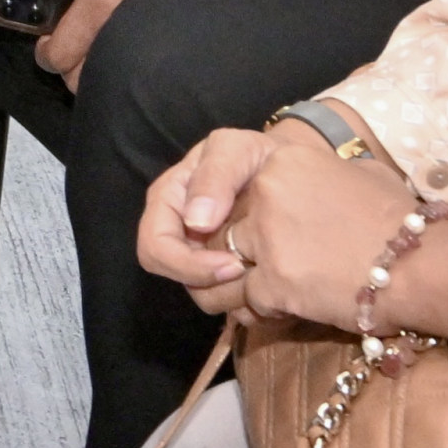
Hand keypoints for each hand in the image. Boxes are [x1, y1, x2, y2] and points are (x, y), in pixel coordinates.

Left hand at [19, 0, 279, 85]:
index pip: (65, 50)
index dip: (47, 55)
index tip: (43, 46)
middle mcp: (130, 24)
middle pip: (88, 75)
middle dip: (70, 69)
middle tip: (66, 47)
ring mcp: (159, 35)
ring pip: (119, 72)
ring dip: (101, 68)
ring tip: (96, 43)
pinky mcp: (183, 36)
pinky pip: (148, 62)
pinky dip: (133, 60)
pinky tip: (133, 36)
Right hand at [136, 127, 281, 313]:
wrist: (291, 166)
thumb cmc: (259, 155)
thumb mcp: (238, 150)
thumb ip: (216, 175)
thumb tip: (195, 223)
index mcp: (168, 199)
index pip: (156, 247)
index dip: (188, 265)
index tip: (234, 265)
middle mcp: (176, 229)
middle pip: (175, 275)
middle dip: (210, 282)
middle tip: (249, 273)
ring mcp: (199, 251)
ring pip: (199, 291)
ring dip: (230, 293)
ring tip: (262, 279)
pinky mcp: (222, 269)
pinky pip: (223, 296)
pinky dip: (244, 297)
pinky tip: (268, 285)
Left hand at [203, 124, 447, 333]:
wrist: (424, 266)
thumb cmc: (395, 222)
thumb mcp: (349, 174)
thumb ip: (301, 179)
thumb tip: (273, 194)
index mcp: (283, 156)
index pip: (219, 159)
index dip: (199, 190)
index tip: (200, 220)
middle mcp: (268, 190)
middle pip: (209, 227)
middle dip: (206, 257)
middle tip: (225, 272)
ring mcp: (269, 236)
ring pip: (216, 273)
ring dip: (232, 292)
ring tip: (268, 294)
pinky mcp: (276, 281)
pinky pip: (245, 304)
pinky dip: (262, 313)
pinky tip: (291, 309)